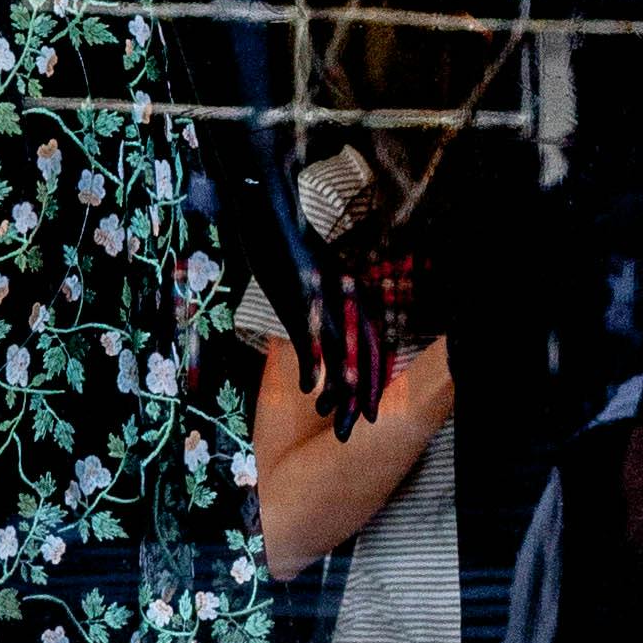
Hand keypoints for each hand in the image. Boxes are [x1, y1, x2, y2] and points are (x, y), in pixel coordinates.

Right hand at [302, 235, 397, 439]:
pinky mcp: (301, 297)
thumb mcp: (313, 283)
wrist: (271, 213)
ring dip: (339, 389)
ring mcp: (324, 301)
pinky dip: (311, 363)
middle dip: (361, 397)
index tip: (370, 413)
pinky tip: (309, 389)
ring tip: (333, 416)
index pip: (369, 349)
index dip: (371, 383)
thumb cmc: (289, 249)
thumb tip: (318, 339)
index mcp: (354, 299)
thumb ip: (322, 312)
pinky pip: (310, 335)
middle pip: (361, 357)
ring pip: (341, 353)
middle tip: (355, 428)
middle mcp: (347, 301)